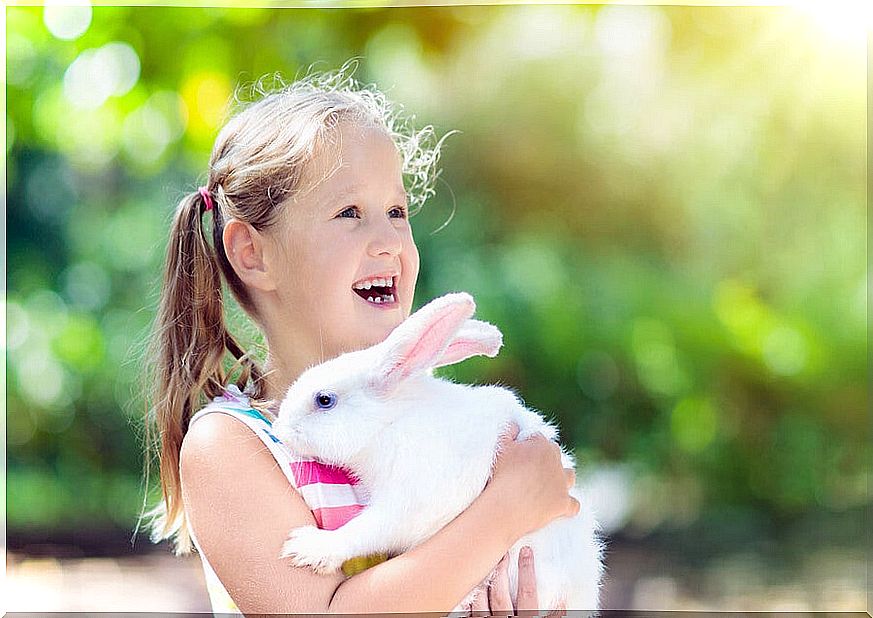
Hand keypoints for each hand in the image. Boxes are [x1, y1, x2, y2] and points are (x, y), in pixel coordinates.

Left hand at [468, 546, 566, 616]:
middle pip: (500, 593)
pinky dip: (469, 599)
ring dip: (483, 583)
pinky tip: (471, 589)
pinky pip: (468, 611)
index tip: (526, 551)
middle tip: (504, 553)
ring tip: (486, 567)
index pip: (527, 592)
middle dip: (501, 570)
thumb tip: (563, 597)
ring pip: (480, 601)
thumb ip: (555, 613)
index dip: (527, 570)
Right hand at [486, 423, 579, 537]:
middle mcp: (556, 461)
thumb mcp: (499, 445)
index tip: (520, 455)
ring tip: (549, 485)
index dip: (529, 446)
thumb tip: (517, 423)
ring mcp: (561, 483)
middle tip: (531, 470)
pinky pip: (574, 505)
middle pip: (555, 455)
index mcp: (541, 444)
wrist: (504, 506)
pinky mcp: (563, 503)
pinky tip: (562, 508)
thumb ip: (509, 429)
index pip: (538, 440)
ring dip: (562, 478)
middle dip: (546, 460)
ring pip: (569, 476)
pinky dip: (569, 506)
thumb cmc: (499, 474)